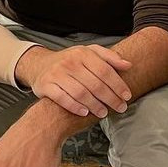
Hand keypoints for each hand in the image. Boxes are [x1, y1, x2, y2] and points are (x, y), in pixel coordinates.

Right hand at [16, 44, 132, 118]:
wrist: (39, 65)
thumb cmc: (70, 61)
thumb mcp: (89, 53)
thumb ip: (109, 57)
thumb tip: (128, 65)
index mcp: (83, 53)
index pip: (105, 70)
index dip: (118, 85)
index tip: (127, 96)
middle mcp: (70, 62)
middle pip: (95, 84)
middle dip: (110, 98)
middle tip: (120, 108)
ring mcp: (57, 74)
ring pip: (81, 93)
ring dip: (95, 105)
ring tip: (104, 113)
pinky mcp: (46, 86)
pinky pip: (63, 99)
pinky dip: (75, 107)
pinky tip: (85, 113)